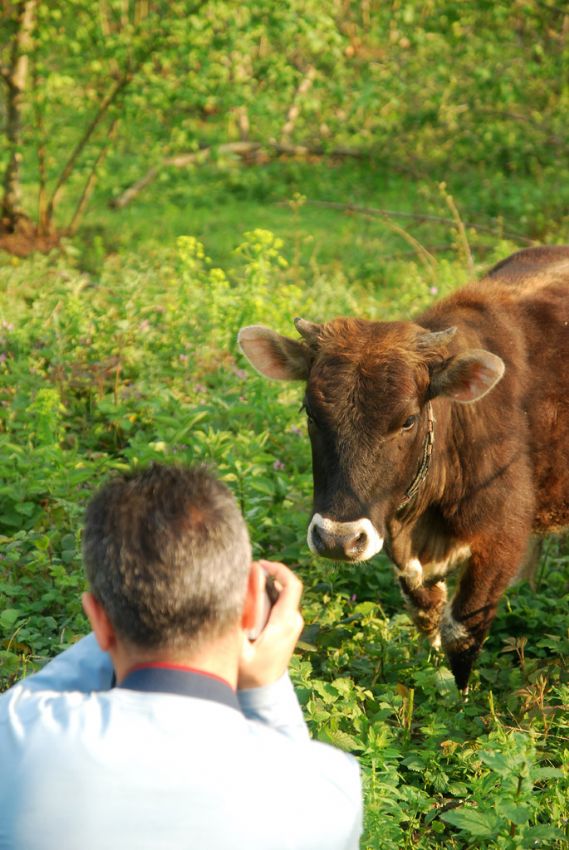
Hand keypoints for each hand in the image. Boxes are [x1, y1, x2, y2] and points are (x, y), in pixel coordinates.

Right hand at [238, 560, 303, 689]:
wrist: (265, 692)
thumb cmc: (250, 673)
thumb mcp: (239, 651)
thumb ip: (236, 625)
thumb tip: (230, 598)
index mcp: (284, 622)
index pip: (292, 585)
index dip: (279, 569)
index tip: (261, 563)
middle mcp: (293, 620)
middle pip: (284, 586)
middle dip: (266, 576)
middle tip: (245, 575)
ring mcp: (292, 624)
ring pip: (281, 594)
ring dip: (265, 587)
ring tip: (244, 589)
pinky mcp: (288, 627)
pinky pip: (280, 604)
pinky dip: (266, 597)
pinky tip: (249, 603)